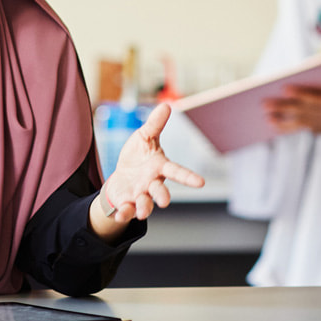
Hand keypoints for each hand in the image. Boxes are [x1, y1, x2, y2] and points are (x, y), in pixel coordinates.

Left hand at [93, 103, 204, 240]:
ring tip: (143, 212)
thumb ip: (155, 124)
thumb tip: (166, 105)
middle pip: (160, 190)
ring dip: (145, 208)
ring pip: (145, 204)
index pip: (176, 171)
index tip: (201, 183)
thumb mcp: (144, 137)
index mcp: (159, 167)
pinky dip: (124, 214)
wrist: (121, 177)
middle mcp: (152, 183)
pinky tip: (118, 215)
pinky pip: (126, 210)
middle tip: (165, 202)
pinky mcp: (126, 203)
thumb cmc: (138, 157)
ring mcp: (140, 195)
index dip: (188, 177)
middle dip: (163, 196)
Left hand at [263, 67, 320, 145]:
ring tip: (265, 118)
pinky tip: (274, 125)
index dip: (302, 95)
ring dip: (283, 121)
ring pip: (302, 123)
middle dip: (284, 108)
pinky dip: (289, 127)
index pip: (318, 101)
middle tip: (264, 104)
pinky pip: (304, 127)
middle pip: (304, 112)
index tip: (286, 89)